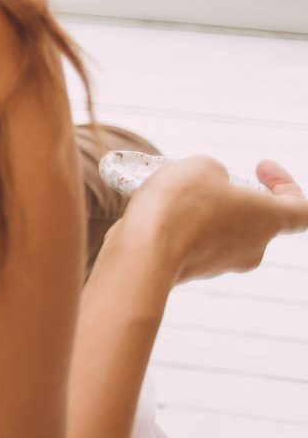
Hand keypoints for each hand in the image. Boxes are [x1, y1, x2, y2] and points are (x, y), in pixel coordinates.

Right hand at [119, 155, 306, 285]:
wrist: (145, 251)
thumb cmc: (181, 205)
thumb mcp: (201, 166)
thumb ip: (216, 172)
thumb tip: (210, 186)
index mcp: (269, 220)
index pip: (301, 210)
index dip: (285, 185)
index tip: (260, 168)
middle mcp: (255, 247)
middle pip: (255, 219)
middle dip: (233, 196)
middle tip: (204, 177)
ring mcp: (224, 263)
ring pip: (222, 231)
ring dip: (204, 211)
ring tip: (171, 192)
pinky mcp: (194, 271)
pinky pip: (195, 244)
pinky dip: (182, 228)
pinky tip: (157, 213)